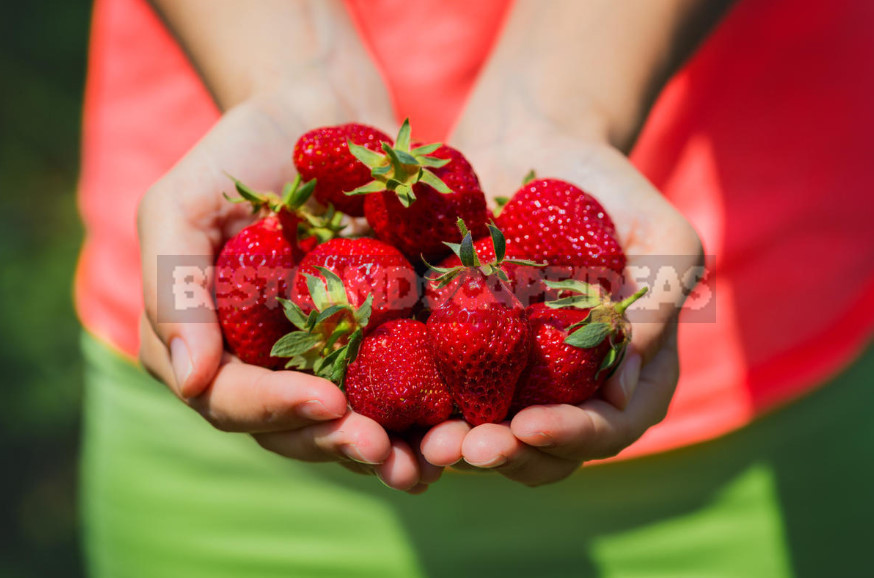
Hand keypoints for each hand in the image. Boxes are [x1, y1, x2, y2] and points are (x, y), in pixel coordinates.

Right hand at [136, 93, 441, 492]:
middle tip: (380, 449)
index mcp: (207, 342)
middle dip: (334, 442)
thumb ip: (174, 288)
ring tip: (424, 460)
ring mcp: (319, 355)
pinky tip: (450, 431)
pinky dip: (416, 416)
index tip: (326, 403)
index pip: (228, 399)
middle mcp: (262, 362)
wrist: (319, 109)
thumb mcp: (184, 204)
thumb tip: (188, 379)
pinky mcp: (372, 338)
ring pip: (344, 423)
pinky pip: (392, 389)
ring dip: (381, 448)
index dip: (273, 409)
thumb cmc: (241, 149)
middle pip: (290, 427)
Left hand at [420, 132, 702, 485]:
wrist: (529, 147)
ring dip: (457, 449)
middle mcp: (564, 388)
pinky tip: (387, 413)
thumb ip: (657, 306)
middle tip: (467, 449)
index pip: (607, 427)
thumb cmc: (606, 189)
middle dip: (506, 456)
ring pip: (486, 435)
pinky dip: (416, 411)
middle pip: (542, 449)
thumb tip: (625, 389)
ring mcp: (509, 375)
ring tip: (428, 445)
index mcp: (621, 373)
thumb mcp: (661, 238)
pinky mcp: (457, 352)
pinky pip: (436, 392)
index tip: (531, 425)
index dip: (573, 436)